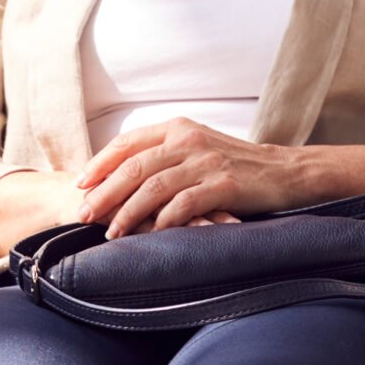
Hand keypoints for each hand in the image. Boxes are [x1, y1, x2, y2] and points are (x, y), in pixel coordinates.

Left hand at [75, 120, 310, 238]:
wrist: (285, 172)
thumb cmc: (236, 165)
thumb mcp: (197, 148)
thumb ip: (165, 155)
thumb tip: (123, 176)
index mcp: (177, 128)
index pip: (127, 143)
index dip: (100, 163)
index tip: (80, 184)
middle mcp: (188, 140)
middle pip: (134, 166)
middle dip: (104, 193)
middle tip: (83, 215)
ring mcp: (206, 162)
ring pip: (154, 187)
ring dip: (128, 213)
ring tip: (111, 234)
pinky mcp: (224, 184)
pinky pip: (184, 204)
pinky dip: (164, 222)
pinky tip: (151, 236)